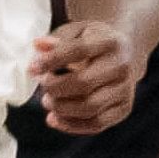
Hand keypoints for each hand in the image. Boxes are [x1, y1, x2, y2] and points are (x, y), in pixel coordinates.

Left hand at [27, 5, 152, 134]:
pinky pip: (96, 124)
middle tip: (43, 84)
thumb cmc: (93, 43)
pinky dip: (71, 125)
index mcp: (110, 41)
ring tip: (48, 101)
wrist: (124, 54)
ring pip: (89, 107)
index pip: (78, 51)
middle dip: (54, 87)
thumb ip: (58, 39)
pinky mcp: (124, 108)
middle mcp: (122, 65)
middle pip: (83, 82)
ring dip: (60, 107)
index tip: (33, 68)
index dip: (52, 61)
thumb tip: (39, 46)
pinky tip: (54, 118)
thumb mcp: (77, 32)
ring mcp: (126, 88)